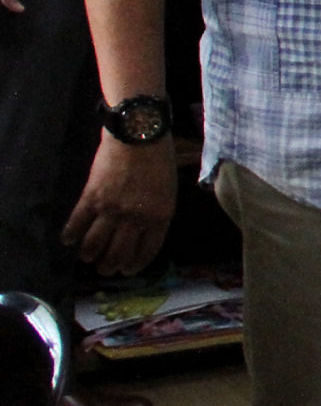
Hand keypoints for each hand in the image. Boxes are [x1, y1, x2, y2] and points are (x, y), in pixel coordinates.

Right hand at [63, 137, 176, 276]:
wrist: (139, 134)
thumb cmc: (159, 159)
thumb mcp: (168, 190)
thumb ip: (157, 212)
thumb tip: (144, 232)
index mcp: (160, 217)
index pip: (147, 251)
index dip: (135, 264)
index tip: (127, 271)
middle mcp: (137, 218)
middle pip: (119, 253)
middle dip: (110, 266)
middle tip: (104, 269)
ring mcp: (113, 209)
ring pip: (95, 244)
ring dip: (89, 255)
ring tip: (87, 257)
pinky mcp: (92, 198)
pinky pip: (77, 224)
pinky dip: (71, 235)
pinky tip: (68, 240)